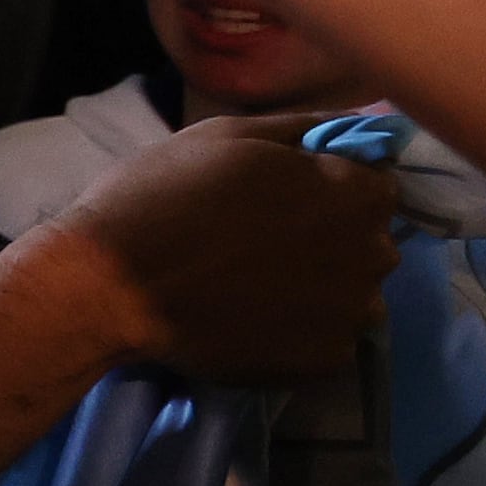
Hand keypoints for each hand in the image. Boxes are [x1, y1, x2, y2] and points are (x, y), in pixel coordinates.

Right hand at [59, 114, 398, 385]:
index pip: (377, 186)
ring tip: (259, 289)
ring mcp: (351, 314)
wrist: (108, 285)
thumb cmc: (162, 196)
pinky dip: (300, 332)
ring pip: (354, 297)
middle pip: (369, 244)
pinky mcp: (325, 361)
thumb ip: (303, 129)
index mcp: (354, 193)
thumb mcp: (226, 136)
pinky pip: (329, 341)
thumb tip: (356, 124)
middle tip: (264, 244)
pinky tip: (254, 321)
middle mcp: (372, 255)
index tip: (287, 198)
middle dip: (331, 240)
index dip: (332, 189)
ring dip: (322, 290)